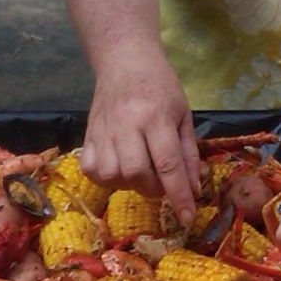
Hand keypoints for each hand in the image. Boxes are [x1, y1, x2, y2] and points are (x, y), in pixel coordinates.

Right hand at [79, 55, 200, 224]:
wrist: (124, 60)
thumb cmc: (160, 87)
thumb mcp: (183, 116)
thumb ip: (188, 155)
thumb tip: (193, 192)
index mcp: (156, 117)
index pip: (168, 165)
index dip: (179, 196)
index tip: (187, 219)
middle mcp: (127, 124)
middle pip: (138, 174)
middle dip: (154, 189)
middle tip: (160, 182)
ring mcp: (103, 130)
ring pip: (113, 176)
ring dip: (130, 184)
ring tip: (140, 172)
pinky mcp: (88, 135)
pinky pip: (92, 171)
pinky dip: (106, 178)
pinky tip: (118, 169)